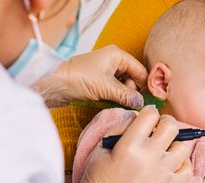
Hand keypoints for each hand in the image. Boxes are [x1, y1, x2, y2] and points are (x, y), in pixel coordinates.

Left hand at [32, 45, 147, 108]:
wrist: (54, 83)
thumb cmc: (79, 78)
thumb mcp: (106, 87)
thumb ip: (126, 95)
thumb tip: (141, 103)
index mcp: (117, 55)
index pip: (139, 70)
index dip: (145, 84)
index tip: (150, 100)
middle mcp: (113, 61)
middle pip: (133, 77)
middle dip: (134, 92)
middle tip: (132, 105)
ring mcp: (105, 71)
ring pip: (123, 85)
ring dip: (124, 96)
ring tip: (123, 106)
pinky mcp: (98, 81)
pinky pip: (114, 89)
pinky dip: (116, 97)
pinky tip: (116, 104)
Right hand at [63, 106, 192, 182]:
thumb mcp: (99, 150)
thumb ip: (118, 128)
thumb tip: (136, 116)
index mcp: (129, 147)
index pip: (150, 115)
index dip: (148, 112)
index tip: (146, 117)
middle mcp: (150, 158)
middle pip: (171, 126)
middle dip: (164, 122)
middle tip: (157, 128)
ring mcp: (163, 175)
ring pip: (183, 146)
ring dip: (174, 143)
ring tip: (163, 148)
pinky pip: (188, 168)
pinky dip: (181, 163)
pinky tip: (169, 164)